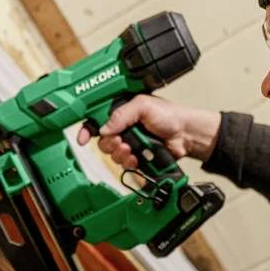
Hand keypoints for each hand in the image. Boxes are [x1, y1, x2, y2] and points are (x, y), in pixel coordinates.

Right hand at [76, 94, 220, 168]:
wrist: (187, 135)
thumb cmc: (170, 115)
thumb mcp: (143, 106)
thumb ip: (122, 114)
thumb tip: (105, 128)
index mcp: (122, 113)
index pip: (97, 120)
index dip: (87, 130)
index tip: (83, 139)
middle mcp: (123, 128)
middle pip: (102, 141)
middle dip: (110, 143)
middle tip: (122, 141)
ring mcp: (130, 144)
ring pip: (112, 154)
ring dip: (120, 154)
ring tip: (132, 150)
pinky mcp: (137, 157)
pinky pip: (124, 165)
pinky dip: (128, 163)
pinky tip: (136, 158)